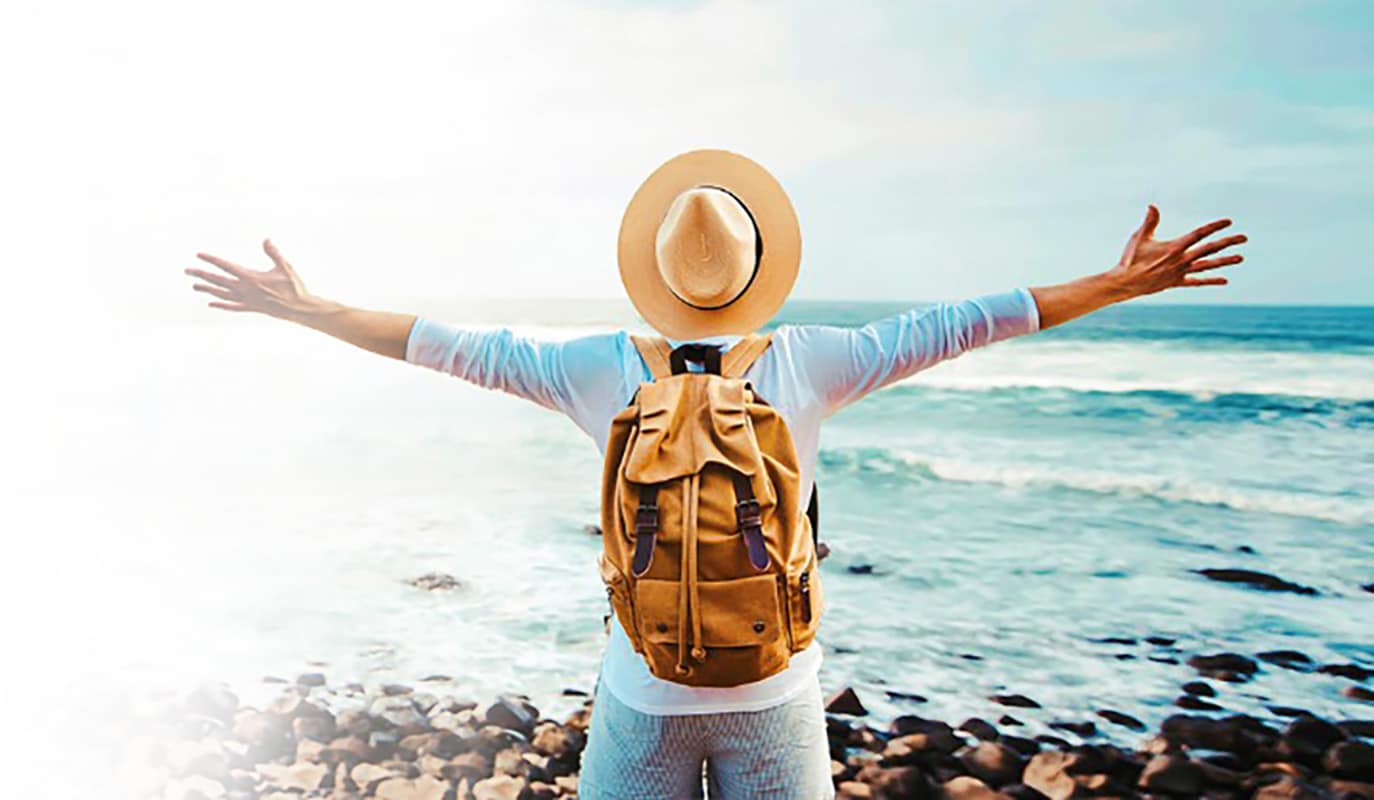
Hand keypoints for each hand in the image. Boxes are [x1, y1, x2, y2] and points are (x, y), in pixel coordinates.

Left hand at [184, 239, 315, 318]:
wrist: (299, 309)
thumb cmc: (294, 287)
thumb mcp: (285, 267)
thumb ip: (273, 253)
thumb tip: (266, 240)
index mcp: (251, 278)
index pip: (226, 266)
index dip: (212, 260)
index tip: (199, 255)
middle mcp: (245, 290)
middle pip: (219, 281)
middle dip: (202, 275)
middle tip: (188, 271)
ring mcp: (247, 300)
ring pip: (222, 294)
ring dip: (207, 289)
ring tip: (194, 286)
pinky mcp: (252, 308)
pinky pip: (232, 306)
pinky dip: (221, 304)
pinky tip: (211, 303)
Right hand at [1107, 205, 1246, 297]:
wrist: (1125, 283)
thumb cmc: (1130, 258)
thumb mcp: (1139, 237)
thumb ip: (1150, 221)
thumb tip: (1152, 205)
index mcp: (1174, 247)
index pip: (1199, 234)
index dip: (1214, 227)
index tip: (1228, 222)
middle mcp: (1181, 260)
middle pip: (1209, 249)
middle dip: (1227, 242)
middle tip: (1244, 238)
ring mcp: (1180, 272)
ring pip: (1207, 266)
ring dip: (1224, 261)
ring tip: (1240, 258)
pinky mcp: (1176, 282)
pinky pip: (1197, 281)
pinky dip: (1210, 280)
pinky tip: (1224, 280)